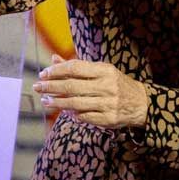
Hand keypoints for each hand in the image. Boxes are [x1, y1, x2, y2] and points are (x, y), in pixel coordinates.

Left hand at [33, 55, 147, 128]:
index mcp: (105, 70)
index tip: (43, 74)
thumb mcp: (100, 71)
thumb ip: (77, 66)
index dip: (56, 71)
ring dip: (57, 102)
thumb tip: (54, 59)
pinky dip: (72, 114)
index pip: (75, 68)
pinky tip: (63, 111)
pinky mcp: (108, 120)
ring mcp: (108, 104)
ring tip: (45, 101)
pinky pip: (84, 117)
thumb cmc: (116, 83)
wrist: (141, 103)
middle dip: (51, 87)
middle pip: (72, 86)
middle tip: (37, 87)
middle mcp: (107, 86)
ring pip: (76, 103)